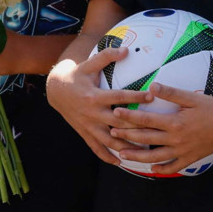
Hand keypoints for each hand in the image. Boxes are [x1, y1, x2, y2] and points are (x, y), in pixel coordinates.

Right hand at [46, 47, 146, 163]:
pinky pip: (96, 148)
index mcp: (94, 96)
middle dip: (137, 126)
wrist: (56, 90)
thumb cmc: (77, 75)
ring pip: (109, 140)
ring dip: (126, 147)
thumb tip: (125, 50)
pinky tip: (121, 161)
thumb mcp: (89, 64)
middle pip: (118, 122)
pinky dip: (107, 157)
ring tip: (144, 152)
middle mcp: (92, 113)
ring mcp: (89, 126)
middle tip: (156, 129)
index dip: (135, 97)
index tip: (151, 96)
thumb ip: (106, 56)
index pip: (119, 97)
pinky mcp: (85, 133)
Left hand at [107, 82, 212, 176]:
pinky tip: (152, 168)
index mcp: (174, 123)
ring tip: (123, 155)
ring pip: (155, 156)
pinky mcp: (190, 158)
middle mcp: (175, 139)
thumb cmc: (212, 107)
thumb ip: (171, 93)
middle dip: (127, 136)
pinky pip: (173, 166)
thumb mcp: (191, 97)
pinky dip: (162, 168)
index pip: (146, 120)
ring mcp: (182, 151)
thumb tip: (151, 87)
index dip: (129, 116)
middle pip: (146, 139)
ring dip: (137, 156)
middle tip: (111, 133)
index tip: (116, 112)